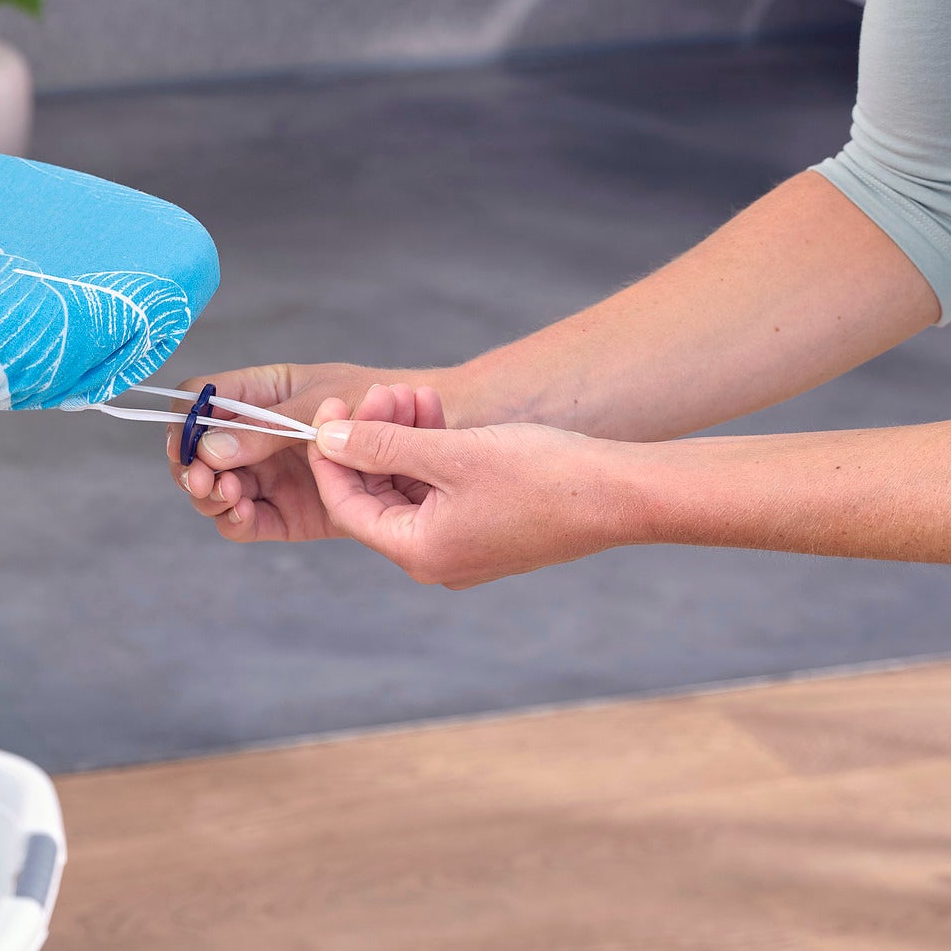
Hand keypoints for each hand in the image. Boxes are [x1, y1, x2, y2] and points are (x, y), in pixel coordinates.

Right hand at [168, 364, 448, 541]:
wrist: (433, 432)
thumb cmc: (380, 400)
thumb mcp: (320, 403)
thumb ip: (267, 429)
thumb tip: (211, 451)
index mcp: (259, 394)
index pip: (200, 400)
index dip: (184, 420)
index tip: (186, 442)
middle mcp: (256, 436)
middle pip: (198, 454)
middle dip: (193, 469)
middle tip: (204, 479)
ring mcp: (269, 475)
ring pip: (217, 491)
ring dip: (211, 496)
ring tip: (229, 493)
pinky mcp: (288, 512)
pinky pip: (248, 521)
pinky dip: (237, 520)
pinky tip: (243, 513)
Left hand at [305, 395, 647, 585]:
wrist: (623, 492)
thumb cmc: (542, 475)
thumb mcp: (450, 452)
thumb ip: (382, 446)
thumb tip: (327, 440)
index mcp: (419, 552)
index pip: (348, 505)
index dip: (332, 455)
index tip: (331, 411)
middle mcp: (436, 559)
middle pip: (378, 495)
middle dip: (373, 438)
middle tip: (385, 390)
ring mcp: (463, 547)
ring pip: (411, 488)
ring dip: (405, 438)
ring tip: (414, 394)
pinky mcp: (488, 529)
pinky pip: (443, 491)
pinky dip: (434, 453)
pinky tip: (437, 412)